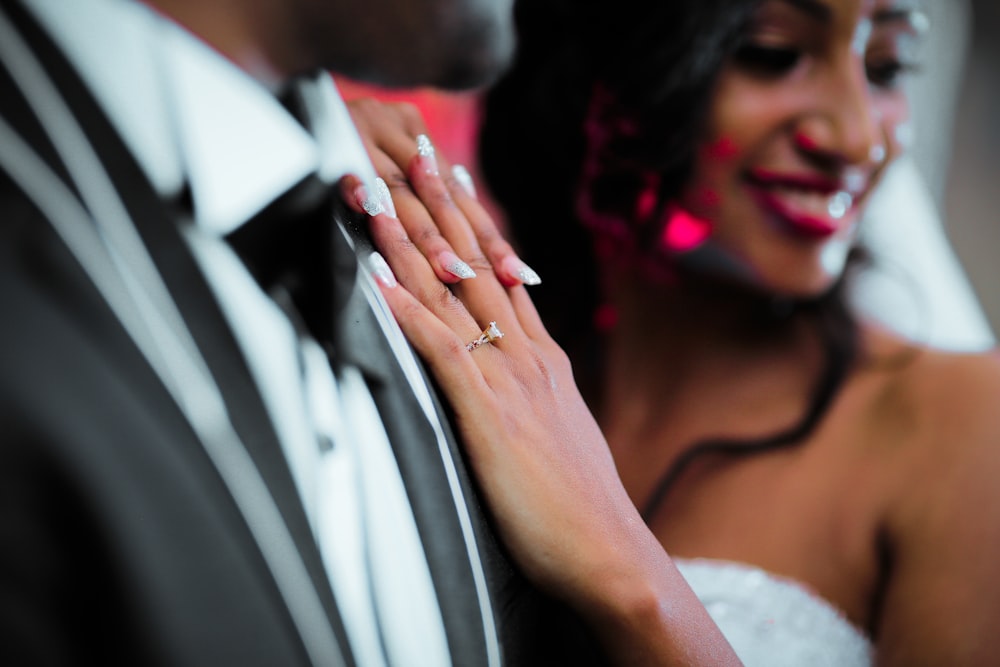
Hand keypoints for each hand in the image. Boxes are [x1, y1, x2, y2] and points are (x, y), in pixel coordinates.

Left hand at [341, 98, 740, 665]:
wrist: (609, 552)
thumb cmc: (581, 506)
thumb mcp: (562, 434)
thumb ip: (538, 397)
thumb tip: (520, 380)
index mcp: (543, 359)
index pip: (504, 274)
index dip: (475, 225)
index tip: (457, 182)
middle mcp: (527, 355)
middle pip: (479, 264)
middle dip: (444, 204)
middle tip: (421, 151)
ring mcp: (509, 378)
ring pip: (454, 293)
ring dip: (411, 239)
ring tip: (381, 191)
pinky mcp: (488, 412)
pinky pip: (439, 347)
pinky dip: (405, 307)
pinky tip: (376, 275)